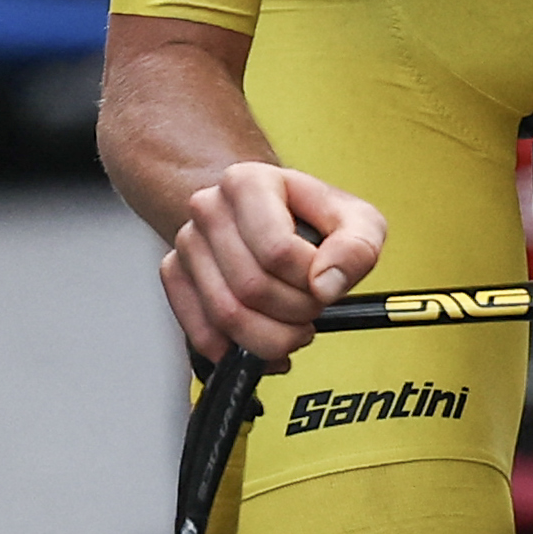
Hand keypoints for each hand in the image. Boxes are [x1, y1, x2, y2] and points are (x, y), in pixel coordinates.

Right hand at [162, 162, 385, 365]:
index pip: (277, 251)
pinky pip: (201, 333)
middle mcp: (209, 208)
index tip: (323, 283)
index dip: (310, 282)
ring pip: (226, 315)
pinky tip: (263, 343)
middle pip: (252, 287)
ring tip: (291, 325)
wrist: (274, 218)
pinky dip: (237, 351)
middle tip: (311, 307)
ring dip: (271, 337)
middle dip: (294, 313)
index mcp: (248, 182)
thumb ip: (358, 247)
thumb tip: (326, 283)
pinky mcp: (175, 276)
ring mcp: (187, 243)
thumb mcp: (357, 222)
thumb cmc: (312, 220)